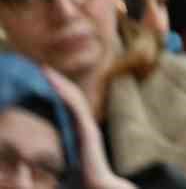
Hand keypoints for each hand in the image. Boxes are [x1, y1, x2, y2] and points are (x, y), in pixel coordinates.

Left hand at [41, 67, 135, 188]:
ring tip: (44, 69)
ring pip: (73, 96)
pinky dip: (64, 91)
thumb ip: (53, 157)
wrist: (97, 188)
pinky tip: (53, 82)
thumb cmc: (81, 181)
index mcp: (78, 131)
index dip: (57, 89)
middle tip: (41, 67)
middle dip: (57, 81)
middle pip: (71, 95)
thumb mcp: (62, 165)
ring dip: (58, 81)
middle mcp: (84, 124)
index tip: (43, 78)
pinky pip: (75, 105)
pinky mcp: (87, 128)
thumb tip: (31, 157)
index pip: (67, 104)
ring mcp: (87, 125)